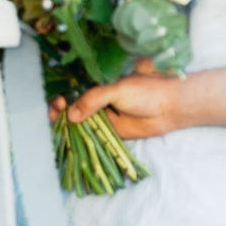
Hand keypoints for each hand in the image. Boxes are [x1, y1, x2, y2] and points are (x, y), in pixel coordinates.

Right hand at [58, 59, 184, 139]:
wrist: (169, 106)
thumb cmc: (146, 91)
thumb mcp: (116, 90)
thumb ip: (93, 99)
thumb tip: (71, 115)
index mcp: (99, 85)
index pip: (73, 90)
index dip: (62, 96)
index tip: (59, 103)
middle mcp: (98, 101)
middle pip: (72, 107)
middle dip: (60, 111)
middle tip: (56, 115)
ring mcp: (104, 117)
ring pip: (79, 122)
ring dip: (67, 126)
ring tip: (58, 127)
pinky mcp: (111, 132)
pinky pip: (92, 135)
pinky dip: (80, 137)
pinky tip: (69, 139)